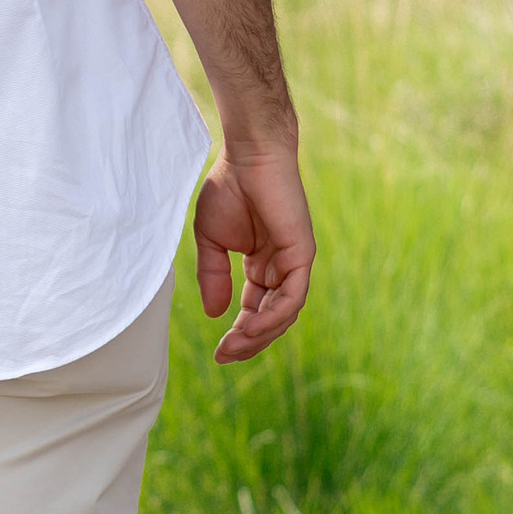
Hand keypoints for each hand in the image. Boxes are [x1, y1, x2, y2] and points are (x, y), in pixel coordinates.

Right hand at [193, 143, 314, 361]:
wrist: (248, 157)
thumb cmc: (229, 189)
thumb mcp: (211, 242)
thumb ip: (213, 277)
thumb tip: (214, 314)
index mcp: (263, 265)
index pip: (256, 310)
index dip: (239, 333)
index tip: (219, 353)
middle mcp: (282, 268)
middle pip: (271, 318)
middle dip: (249, 342)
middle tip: (224, 356)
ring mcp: (294, 262)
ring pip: (283, 314)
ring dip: (259, 335)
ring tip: (234, 346)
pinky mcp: (302, 254)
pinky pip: (292, 297)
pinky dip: (273, 317)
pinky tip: (251, 327)